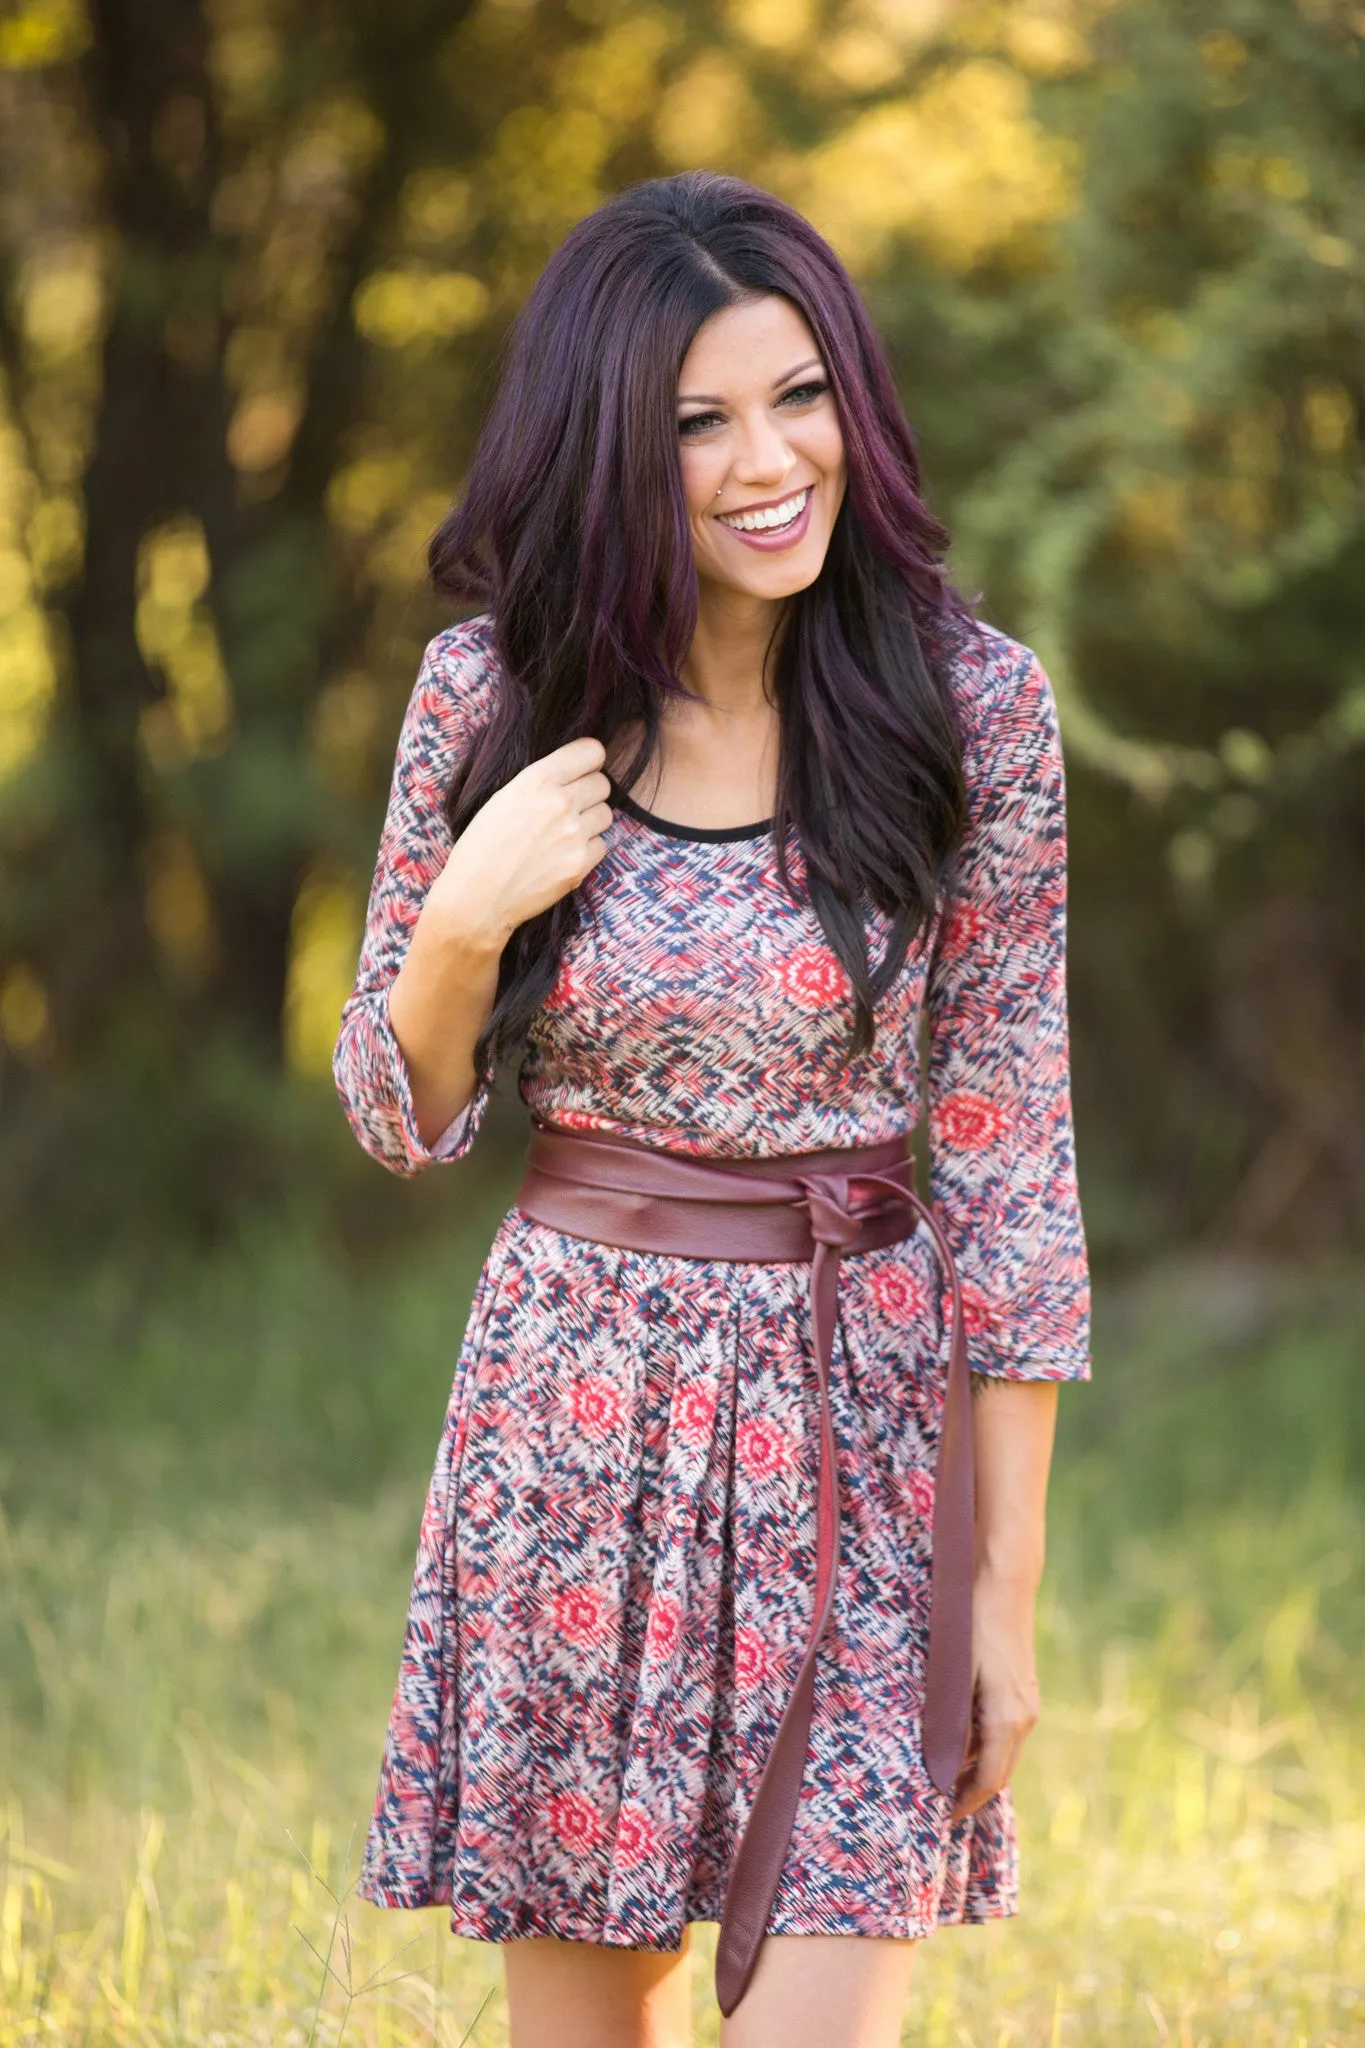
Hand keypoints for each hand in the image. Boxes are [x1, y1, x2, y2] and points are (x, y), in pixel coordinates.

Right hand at [426, 736, 613, 950]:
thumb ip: (542, 782)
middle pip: (603, 784)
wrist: (476, 898)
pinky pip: (602, 845)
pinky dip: (587, 850)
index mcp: (537, 780)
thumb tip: (575, 771)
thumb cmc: (482, 847)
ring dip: (590, 821)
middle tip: (568, 809)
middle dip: (589, 793)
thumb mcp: (504, 798)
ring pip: (606, 814)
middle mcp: (559, 803)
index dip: (589, 761)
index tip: (582, 770)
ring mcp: (573, 835)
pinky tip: (561, 857)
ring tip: (562, 834)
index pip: (592, 752)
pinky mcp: (580, 864)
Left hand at [949, 1568, 1040, 1821]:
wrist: (1004, 1586)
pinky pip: (1004, 1731)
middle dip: (973, 1792)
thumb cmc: (973, 1625)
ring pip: (1003, 1752)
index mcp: (1009, 1719)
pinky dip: (984, 1746)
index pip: (990, 1779)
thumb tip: (945, 1760)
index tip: (944, 1818)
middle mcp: (1025, 1717)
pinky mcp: (1023, 1690)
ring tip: (945, 1777)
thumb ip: (953, 1720)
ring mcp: (1028, 1703)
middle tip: (941, 1807)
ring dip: (978, 1768)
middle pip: (1000, 1772)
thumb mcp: (955, 1675)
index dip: (967, 1802)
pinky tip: (959, 1741)